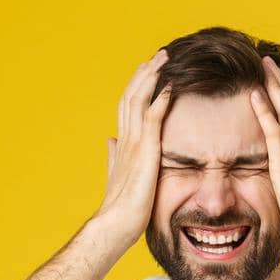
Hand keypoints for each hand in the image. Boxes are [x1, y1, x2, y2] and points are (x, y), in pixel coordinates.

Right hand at [93, 49, 173, 244]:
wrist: (115, 224)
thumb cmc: (120, 208)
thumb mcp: (117, 176)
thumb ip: (114, 156)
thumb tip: (109, 140)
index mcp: (121, 144)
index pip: (127, 107)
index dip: (136, 86)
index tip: (146, 71)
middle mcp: (125, 138)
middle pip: (131, 95)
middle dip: (144, 74)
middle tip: (158, 55)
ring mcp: (133, 143)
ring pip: (139, 99)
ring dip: (152, 77)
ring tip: (164, 59)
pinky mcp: (145, 152)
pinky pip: (152, 118)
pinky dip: (160, 99)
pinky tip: (170, 85)